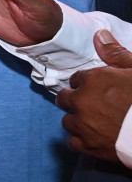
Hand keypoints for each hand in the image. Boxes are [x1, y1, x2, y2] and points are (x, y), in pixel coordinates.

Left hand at [56, 31, 131, 163]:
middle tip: (93, 105)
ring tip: (95, 122)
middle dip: (76, 100)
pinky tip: (93, 138)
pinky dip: (81, 140)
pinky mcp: (88, 146)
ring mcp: (83, 125)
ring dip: (78, 120)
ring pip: (67, 121)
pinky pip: (72, 142)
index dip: (86, 84)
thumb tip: (99, 35)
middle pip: (65, 99)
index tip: (97, 89)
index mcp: (94, 80)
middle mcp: (82, 101)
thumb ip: (116, 54)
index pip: (77, 79)